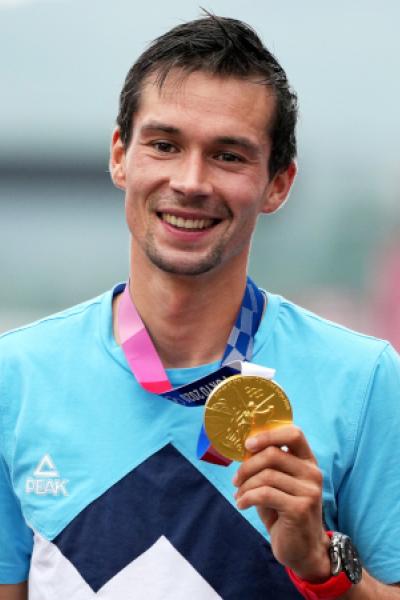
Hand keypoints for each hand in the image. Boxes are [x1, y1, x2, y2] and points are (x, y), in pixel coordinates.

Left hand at [233, 425, 330, 581]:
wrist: (302, 549)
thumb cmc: (284, 512)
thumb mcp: (278, 484)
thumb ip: (268, 465)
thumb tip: (246, 448)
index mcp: (308, 461)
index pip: (294, 433)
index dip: (268, 434)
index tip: (248, 444)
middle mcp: (312, 473)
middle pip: (273, 454)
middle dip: (247, 466)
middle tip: (236, 479)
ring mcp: (309, 491)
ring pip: (266, 475)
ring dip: (245, 486)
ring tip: (239, 495)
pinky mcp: (299, 509)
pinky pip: (264, 494)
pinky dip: (247, 498)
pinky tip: (242, 504)